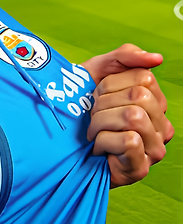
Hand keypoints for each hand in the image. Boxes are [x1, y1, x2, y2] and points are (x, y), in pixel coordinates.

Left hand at [81, 43, 174, 187]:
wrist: (60, 140)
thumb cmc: (83, 105)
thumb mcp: (100, 71)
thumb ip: (126, 56)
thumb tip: (157, 58)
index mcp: (155, 102)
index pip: (144, 77)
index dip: (111, 83)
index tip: (97, 96)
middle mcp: (162, 126)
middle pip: (139, 96)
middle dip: (104, 102)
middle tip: (93, 116)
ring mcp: (154, 149)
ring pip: (134, 117)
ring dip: (101, 121)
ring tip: (94, 132)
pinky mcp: (141, 167)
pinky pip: (129, 140)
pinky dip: (104, 140)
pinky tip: (98, 147)